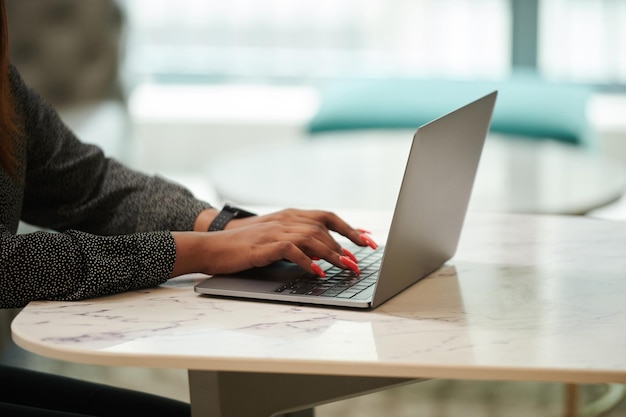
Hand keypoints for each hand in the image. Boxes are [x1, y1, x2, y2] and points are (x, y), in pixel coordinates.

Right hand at [171, 208, 376, 277]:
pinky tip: (317, 272)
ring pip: (313, 238)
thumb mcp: (275, 238)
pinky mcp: (265, 245)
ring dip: (333, 255)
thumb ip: (299, 240)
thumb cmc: (245, 246)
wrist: (213, 247)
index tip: (368, 240)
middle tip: (359, 263)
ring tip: (346, 269)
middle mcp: (286, 219)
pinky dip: (308, 261)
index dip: (350, 228)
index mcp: (290, 215)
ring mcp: (275, 230)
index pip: (327, 217)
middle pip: (324, 228)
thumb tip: (325, 253)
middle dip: (346, 245)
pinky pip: (292, 250)